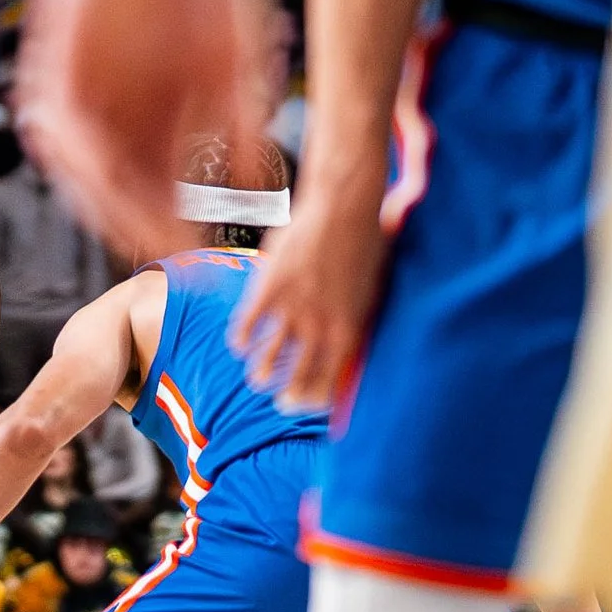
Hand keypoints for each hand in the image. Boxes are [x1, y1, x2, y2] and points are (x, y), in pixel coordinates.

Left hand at [17, 0, 271, 267]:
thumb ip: (236, 119)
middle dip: (144, 224)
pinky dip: (88, 160)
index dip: (174, 220)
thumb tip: (252, 183)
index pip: (151, 181)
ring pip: (85, 165)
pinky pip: (62, 125)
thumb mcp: (235, 50)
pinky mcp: (51, 53)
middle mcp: (105, 97)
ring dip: (114, 205)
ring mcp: (74, 77)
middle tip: (174, 258)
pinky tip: (119, 186)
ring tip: (148, 237)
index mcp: (146, 101)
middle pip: (115, 183)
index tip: (202, 251)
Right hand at [229, 193, 389, 409]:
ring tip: (258, 379)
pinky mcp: (269, 288)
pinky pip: (246, 327)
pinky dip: (240, 340)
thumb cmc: (365, 244)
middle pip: (298, 379)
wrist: (343, 206)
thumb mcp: (371, 291)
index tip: (309, 405)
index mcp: (348, 331)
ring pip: (268, 359)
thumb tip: (352, 346)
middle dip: (290, 397)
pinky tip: (240, 343)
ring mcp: (292, 309)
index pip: (329, 383)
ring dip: (261, 374)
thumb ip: (356, 322)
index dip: (317, 401)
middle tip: (282, 404)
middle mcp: (319, 327)